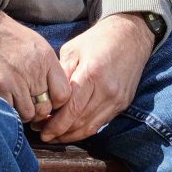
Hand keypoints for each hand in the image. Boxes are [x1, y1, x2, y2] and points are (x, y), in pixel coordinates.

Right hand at [0, 0, 68, 124]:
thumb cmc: (11, 39)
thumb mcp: (37, 46)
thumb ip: (49, 69)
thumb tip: (57, 93)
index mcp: (47, 60)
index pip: (63, 94)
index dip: (58, 102)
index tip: (50, 101)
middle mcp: (34, 71)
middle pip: (46, 107)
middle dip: (40, 110)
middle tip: (32, 105)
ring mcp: (16, 81)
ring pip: (28, 114)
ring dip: (24, 112)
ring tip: (18, 102)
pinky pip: (10, 111)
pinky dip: (9, 110)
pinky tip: (6, 100)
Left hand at [39, 14, 155, 142]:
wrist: (131, 35)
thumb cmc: (98, 40)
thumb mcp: (73, 50)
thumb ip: (61, 75)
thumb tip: (48, 98)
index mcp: (92, 74)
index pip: (71, 109)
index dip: (54, 124)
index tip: (40, 129)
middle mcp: (107, 90)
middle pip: (80, 122)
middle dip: (59, 132)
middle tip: (43, 134)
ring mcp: (117, 99)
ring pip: (91, 127)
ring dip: (71, 135)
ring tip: (55, 136)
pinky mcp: (123, 103)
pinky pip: (101, 123)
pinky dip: (85, 129)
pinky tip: (73, 129)